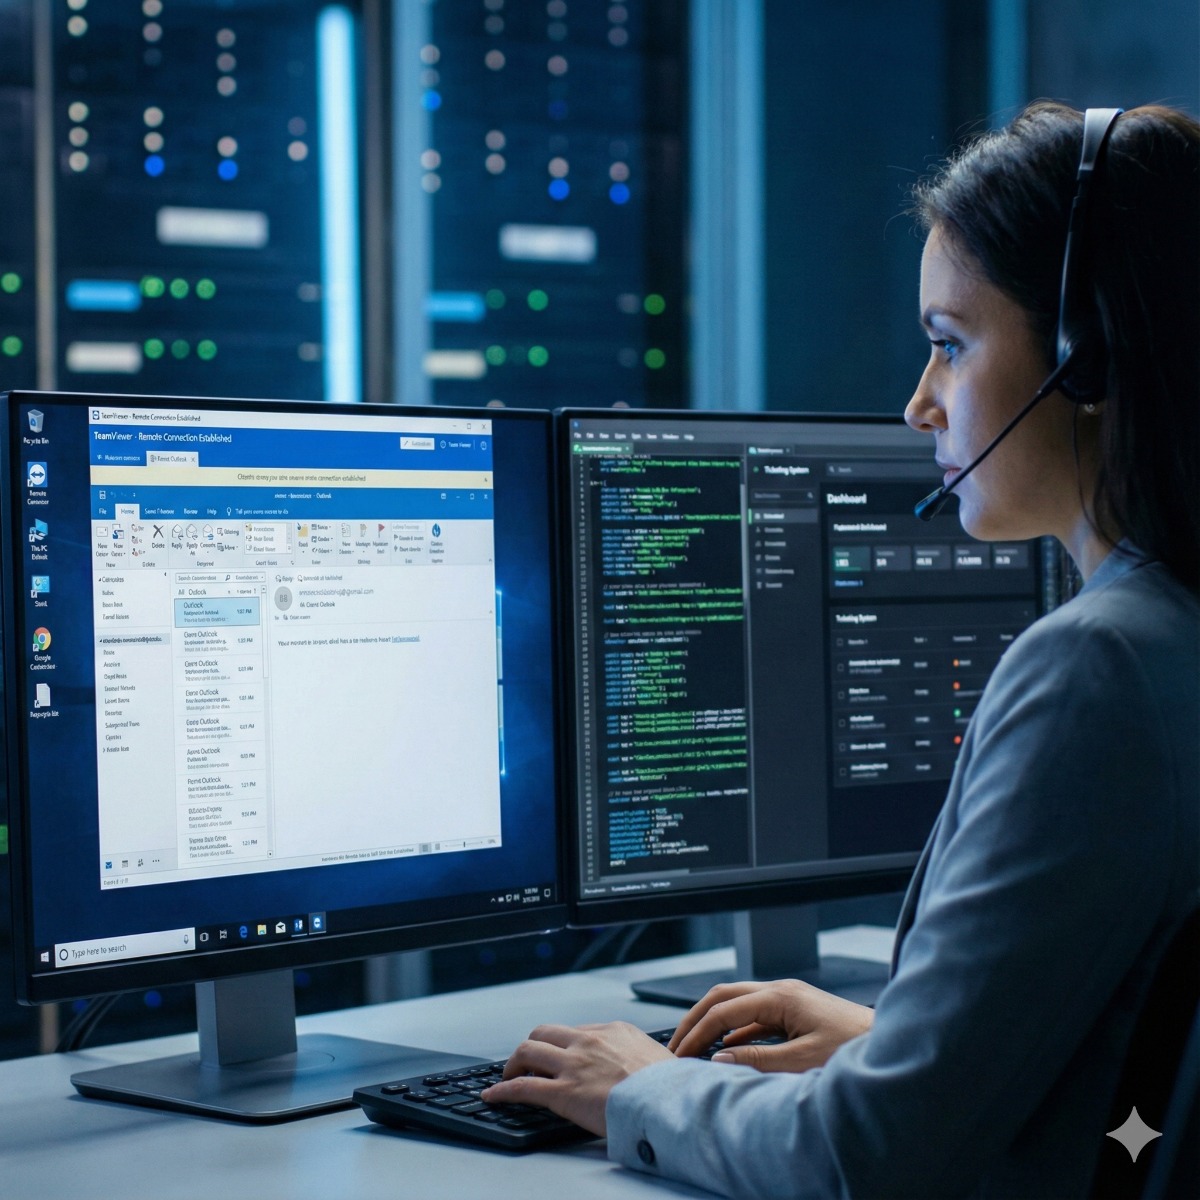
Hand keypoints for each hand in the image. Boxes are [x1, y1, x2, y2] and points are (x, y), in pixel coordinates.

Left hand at [480, 1021, 672, 1136]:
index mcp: (613, 1031)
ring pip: (528, 1052)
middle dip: (531, 1047)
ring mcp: (574, 1065)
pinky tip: (493, 1095)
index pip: (575, 1031)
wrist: (670, 1102)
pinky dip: (502, 1090)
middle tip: (526, 1062)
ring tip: (507, 1076)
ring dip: (513, 1064)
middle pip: (544, 1033)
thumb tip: (639, 1065)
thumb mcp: (657, 1057)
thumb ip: (637, 1055)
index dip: (561, 1045)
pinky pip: (523, 1087)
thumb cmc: (670, 1087)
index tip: (556, 1056)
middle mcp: (589, 1041)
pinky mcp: (564, 1093)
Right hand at [669, 979, 873, 1072]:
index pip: (724, 1010)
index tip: (679, 1054)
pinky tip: (727, 1050)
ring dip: (714, 1024)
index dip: (697, 1032)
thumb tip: (718, 1058)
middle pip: (724, 996)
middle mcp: (781, 990)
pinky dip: (735, 1031)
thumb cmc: (854, 1050)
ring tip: (694, 1048)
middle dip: (696, 1018)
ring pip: (738, 1004)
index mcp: (780, 996)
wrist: (888, 1044)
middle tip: (675, 1044)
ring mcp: (788, 999)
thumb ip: (758, 1060)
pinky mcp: (796, 1012)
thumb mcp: (803, 1061)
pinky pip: (755, 1017)